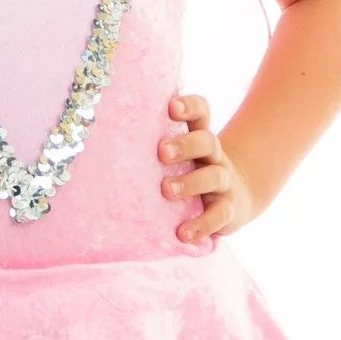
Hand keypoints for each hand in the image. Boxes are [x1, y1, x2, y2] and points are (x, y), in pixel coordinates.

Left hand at [158, 92, 253, 241]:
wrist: (234, 199)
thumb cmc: (191, 173)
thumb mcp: (180, 157)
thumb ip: (157, 148)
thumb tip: (106, 143)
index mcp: (199, 137)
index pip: (201, 113)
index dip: (190, 107)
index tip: (171, 106)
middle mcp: (213, 156)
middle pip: (206, 141)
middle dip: (185, 145)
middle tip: (161, 152)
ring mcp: (223, 182)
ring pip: (213, 176)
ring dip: (189, 182)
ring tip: (166, 190)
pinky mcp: (228, 209)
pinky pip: (219, 215)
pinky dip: (201, 224)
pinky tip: (183, 233)